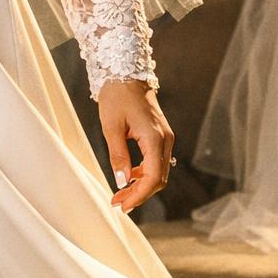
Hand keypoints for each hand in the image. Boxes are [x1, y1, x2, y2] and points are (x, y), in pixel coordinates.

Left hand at [98, 78, 175, 213]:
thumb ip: (118, 156)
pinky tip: (128, 176)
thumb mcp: (111, 127)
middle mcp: (165, 140)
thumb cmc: (116, 96)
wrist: (126, 72)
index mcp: (155, 138)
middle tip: (117, 203)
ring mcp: (165, 137)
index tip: (122, 205)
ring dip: (141, 185)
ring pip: (159, 171)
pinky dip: (144, 173)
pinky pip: (156, 161)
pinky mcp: (161, 135)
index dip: (138, 195)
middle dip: (139, 194)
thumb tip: (121, 182)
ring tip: (120, 194)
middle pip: (159, 178)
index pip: (153, 177)